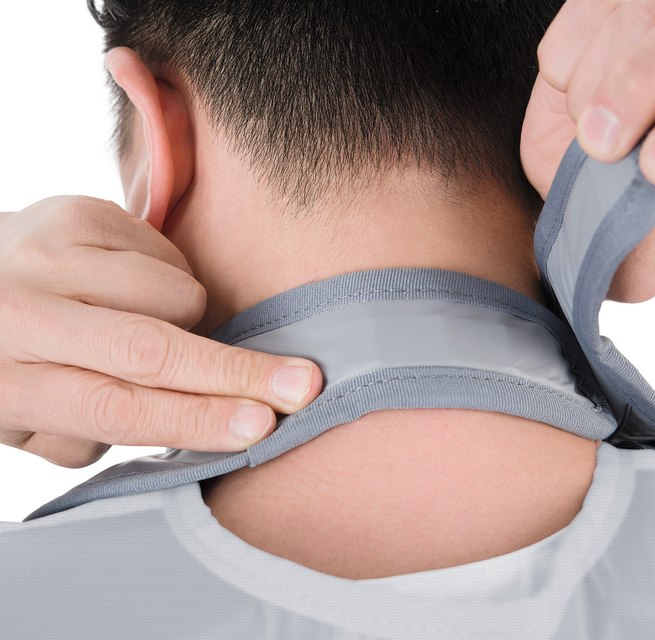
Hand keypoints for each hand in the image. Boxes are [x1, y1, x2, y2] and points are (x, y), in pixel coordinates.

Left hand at [0, 196, 322, 466]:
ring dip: (193, 322)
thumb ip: (98, 429)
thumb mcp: (30, 422)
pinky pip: (168, 257)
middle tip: (302, 385)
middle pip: (148, 349)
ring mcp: (47, 253)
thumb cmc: (11, 364)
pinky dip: (171, 282)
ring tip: (152, 327)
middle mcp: (18, 314)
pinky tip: (132, 289)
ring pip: (175, 295)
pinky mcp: (76, 212)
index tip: (258, 426)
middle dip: (235, 372)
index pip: (113, 408)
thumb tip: (190, 417)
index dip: (193, 419)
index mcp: (2, 386)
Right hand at [521, 0, 654, 300]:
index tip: (654, 170)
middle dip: (648, 81)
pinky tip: (566, 101)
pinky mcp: (610, 29)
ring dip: (596, 85)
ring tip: (588, 142)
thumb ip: (641, 240)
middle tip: (598, 146)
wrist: (624, 211)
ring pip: (641, 16)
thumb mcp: (653, 268)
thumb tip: (617, 185)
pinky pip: (588, 9)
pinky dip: (563, 57)